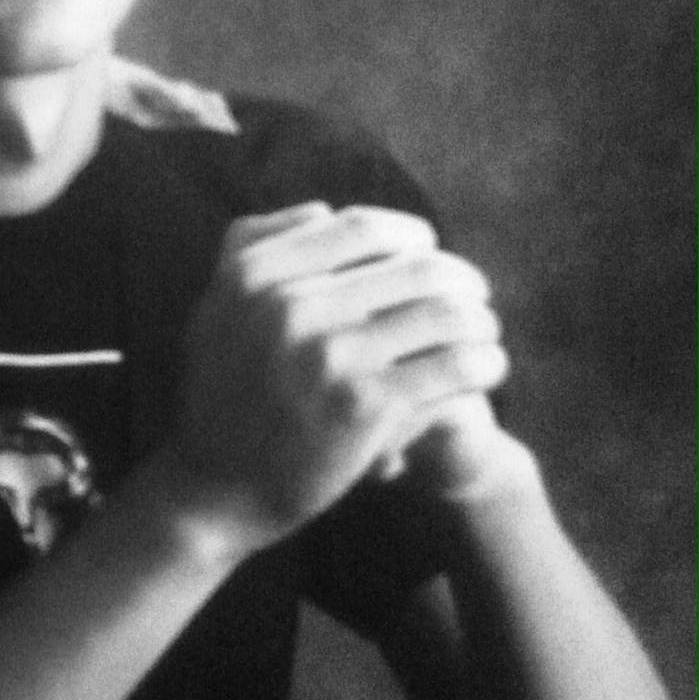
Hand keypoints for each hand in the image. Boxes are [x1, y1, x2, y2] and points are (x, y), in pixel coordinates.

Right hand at [172, 202, 508, 549]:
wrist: (213, 489)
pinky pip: (454, 365)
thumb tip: (324, 210)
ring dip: (480, 321)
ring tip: (484, 335)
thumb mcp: (216, 305)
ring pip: (446, 311)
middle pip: (415, 265)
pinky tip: (486, 368)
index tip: (429, 254)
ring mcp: (329, 354)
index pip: (362, 227)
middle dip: (460, 278)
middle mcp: (290, 305)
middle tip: (475, 297)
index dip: (411, 235)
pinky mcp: (364, 406)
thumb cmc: (223, 394)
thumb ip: (254, 247)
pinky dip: (484, 362)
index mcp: (255, 272)